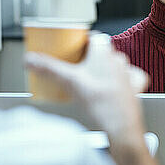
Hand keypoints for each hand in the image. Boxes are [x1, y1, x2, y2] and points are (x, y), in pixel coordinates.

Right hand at [24, 37, 148, 139]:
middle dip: (87, 58)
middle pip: (100, 52)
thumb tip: (31, 59)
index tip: (70, 47)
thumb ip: (48, 68)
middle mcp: (118, 60)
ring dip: (102, 70)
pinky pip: (126, 79)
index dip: (79, 41)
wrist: (120, 126)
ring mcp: (128, 74)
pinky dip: (117, 82)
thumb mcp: (68, 82)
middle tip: (74, 66)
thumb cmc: (101, 104)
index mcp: (104, 51)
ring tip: (88, 80)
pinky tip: (108, 88)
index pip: (91, 37)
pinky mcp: (134, 88)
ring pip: (113, 65)